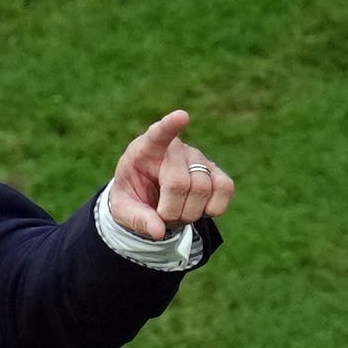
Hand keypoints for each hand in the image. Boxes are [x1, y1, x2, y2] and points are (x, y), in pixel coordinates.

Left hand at [101, 110, 234, 241]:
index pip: (158, 133)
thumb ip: (136, 218)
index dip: (170, 126)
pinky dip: (214, 208)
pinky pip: (225, 188)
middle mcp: (176, 149)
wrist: (151, 199)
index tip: (182, 116)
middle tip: (161, 215)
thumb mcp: (122, 209)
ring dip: (189, 214)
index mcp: (146, 149)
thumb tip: (158, 231)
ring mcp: (199, 158)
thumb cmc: (134, 197)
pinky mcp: (216, 172)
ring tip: (177, 212)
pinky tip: (201, 209)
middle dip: (170, 211)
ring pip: (203, 189)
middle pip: (180, 183)